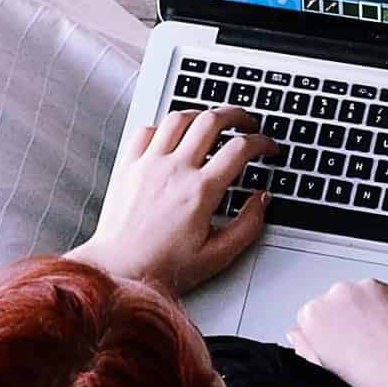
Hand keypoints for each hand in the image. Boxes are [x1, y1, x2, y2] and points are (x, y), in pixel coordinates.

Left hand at [73, 106, 278, 295]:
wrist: (120, 273)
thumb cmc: (163, 268)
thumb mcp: (217, 256)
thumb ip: (248, 226)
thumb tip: (262, 199)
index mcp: (200, 191)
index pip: (240, 149)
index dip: (262, 142)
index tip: (267, 147)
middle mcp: (174, 170)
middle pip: (212, 120)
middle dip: (237, 115)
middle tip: (247, 123)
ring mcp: (148, 164)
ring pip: (179, 118)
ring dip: (202, 114)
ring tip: (213, 122)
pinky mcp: (128, 166)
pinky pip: (147, 130)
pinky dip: (164, 126)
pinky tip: (173, 136)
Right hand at [287, 278, 387, 386]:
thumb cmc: (369, 379)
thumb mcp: (322, 369)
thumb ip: (305, 345)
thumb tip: (298, 334)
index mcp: (314, 313)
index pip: (315, 315)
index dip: (329, 334)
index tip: (342, 347)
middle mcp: (339, 293)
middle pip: (341, 301)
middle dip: (352, 317)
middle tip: (366, 346)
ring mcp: (370, 288)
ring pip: (369, 296)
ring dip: (375, 311)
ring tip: (386, 342)